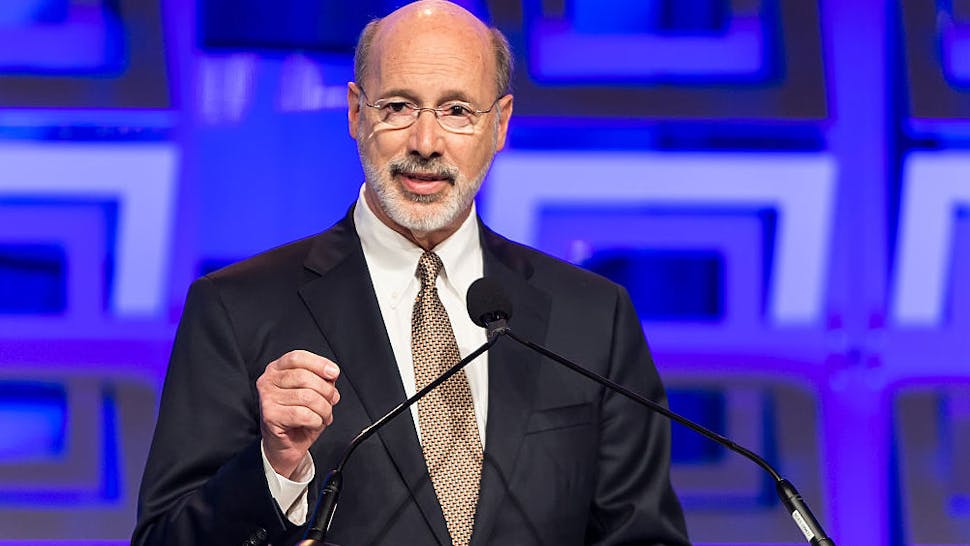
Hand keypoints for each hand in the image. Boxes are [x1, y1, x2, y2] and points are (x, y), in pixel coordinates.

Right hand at [256, 350, 340, 477]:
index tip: (334, 373)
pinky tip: (314, 423)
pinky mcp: (270, 416)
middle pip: (304, 377)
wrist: (286, 445)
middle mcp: (268, 380)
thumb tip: (331, 374)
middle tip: (332, 401)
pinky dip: (316, 420)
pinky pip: (303, 414)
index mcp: (277, 369)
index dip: (319, 363)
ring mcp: (267, 398)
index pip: (298, 357)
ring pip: (307, 397)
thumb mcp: (314, 392)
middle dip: (326, 391)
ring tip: (324, 415)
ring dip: (324, 409)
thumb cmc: (299, 416)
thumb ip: (321, 379)